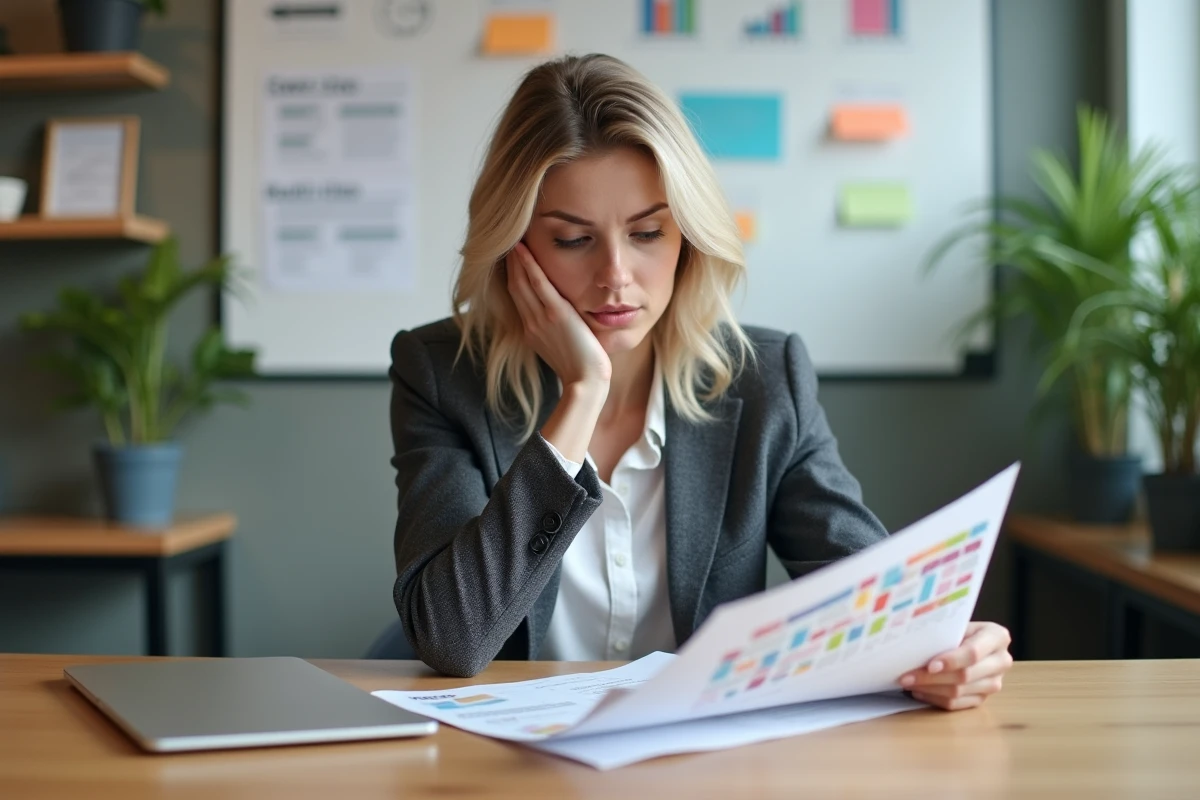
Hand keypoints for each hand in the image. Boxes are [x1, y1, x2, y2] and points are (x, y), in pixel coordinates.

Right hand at [506, 241, 610, 387]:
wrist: (585, 382)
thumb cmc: (580, 369)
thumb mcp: (561, 348)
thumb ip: (555, 333)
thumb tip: (559, 324)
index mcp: (531, 332)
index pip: (517, 298)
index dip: (512, 276)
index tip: (511, 260)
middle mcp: (530, 323)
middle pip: (514, 286)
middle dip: (510, 263)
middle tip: (508, 242)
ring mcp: (540, 318)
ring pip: (521, 282)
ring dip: (516, 259)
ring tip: (514, 238)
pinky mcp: (555, 314)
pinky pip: (538, 284)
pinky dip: (529, 265)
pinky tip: (523, 249)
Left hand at [899, 621, 1012, 710]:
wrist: (971, 639)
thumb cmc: (959, 628)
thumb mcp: (956, 624)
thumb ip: (944, 633)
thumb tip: (913, 644)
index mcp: (997, 637)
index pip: (973, 653)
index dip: (951, 661)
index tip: (929, 665)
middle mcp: (1001, 661)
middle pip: (965, 675)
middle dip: (932, 678)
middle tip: (906, 677)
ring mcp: (994, 683)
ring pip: (959, 692)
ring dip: (929, 689)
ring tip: (908, 683)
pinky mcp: (983, 698)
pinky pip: (957, 704)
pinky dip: (934, 699)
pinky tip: (918, 691)